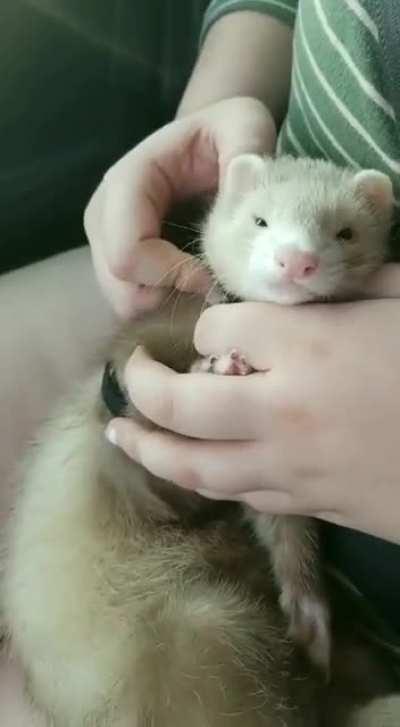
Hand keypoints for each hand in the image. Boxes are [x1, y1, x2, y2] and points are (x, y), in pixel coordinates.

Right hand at [84, 97, 275, 317]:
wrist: (207, 143)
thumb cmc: (225, 132)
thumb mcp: (244, 123)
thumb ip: (246, 146)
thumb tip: (244, 178)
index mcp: (127, 182)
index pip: (127, 253)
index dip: (172, 275)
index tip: (215, 276)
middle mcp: (104, 217)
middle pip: (120, 288)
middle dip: (171, 295)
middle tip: (212, 282)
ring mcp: (107, 244)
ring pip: (126, 303)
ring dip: (170, 303)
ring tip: (205, 279)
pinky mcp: (119, 265)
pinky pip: (136, 304)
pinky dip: (167, 304)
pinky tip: (194, 282)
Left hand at [106, 300, 399, 543]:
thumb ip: (352, 283)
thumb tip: (311, 278)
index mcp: (309, 346)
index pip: (216, 329)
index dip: (211, 325)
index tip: (223, 328)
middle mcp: (283, 409)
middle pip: (179, 403)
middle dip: (142, 388)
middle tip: (127, 376)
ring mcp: (292, 467)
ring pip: (195, 467)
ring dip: (149, 449)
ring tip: (121, 434)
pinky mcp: (311, 507)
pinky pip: (239, 495)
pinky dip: (208, 479)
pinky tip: (194, 468)